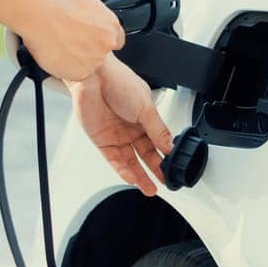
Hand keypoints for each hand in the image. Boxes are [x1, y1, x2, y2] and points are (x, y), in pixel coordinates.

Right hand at [24, 0, 125, 81]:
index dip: (102, 37)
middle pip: (101, 53)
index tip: (90, 35)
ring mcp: (93, 61)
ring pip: (89, 64)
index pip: (116, 40)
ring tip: (63, 44)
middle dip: (90, 48)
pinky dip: (68, 67)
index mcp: (111, 27)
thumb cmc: (61, 1)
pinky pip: (76, 74)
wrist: (39, 13)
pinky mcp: (78, 73)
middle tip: (73, 37)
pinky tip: (59, 53)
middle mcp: (106, 45)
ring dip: (79, 58)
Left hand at [69, 56, 173, 195]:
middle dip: (156, 169)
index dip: (166, 155)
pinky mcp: (103, 141)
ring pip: (131, 161)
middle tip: (165, 182)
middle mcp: (132, 128)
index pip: (159, 141)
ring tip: (150, 188)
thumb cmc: (119, 82)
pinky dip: (123, 170)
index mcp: (145, 117)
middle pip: (146, 154)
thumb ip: (157, 130)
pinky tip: (132, 177)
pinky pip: (115, 160)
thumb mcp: (146, 107)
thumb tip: (170, 146)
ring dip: (140, 175)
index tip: (174, 168)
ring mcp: (117, 135)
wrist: (94, 78)